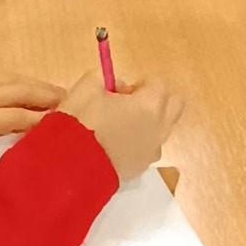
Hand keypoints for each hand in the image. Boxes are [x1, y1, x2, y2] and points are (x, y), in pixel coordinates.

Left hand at [0, 67, 63, 177]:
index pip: (16, 118)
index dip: (44, 121)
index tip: (69, 125)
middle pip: (22, 94)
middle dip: (51, 99)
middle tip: (80, 105)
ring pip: (13, 81)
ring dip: (40, 86)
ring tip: (63, 94)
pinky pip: (0, 75)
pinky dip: (21, 79)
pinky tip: (29, 84)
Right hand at [58, 73, 183, 181]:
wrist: (71, 166)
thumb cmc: (80, 123)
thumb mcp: (86, 88)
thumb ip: (103, 78)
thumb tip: (115, 87)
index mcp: (149, 105)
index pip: (161, 82)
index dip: (142, 82)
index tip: (121, 90)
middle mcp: (159, 128)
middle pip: (174, 104)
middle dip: (156, 98)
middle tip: (129, 103)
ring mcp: (152, 150)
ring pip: (162, 128)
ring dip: (148, 121)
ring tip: (118, 125)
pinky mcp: (142, 167)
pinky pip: (149, 147)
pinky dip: (140, 141)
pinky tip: (115, 144)